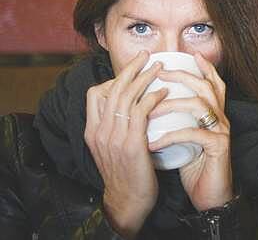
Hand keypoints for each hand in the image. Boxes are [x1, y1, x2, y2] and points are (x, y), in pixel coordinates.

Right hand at [84, 50, 168, 238]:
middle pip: (112, 89)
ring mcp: (114, 138)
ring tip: (160, 67)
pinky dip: (153, 97)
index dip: (113, 79)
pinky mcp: (131, 144)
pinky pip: (141, 112)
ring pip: (127, 96)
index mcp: (92, 131)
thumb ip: (117, 126)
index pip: (94, 94)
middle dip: (131, 68)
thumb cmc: (127, 172)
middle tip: (147, 55)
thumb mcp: (113, 147)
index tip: (132, 73)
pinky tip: (165, 92)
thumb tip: (131, 104)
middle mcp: (100, 132)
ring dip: (145, 77)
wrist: (128, 201)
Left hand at [148, 52, 233, 210]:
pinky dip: (170, 136)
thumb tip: (152, 110)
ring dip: (171, 104)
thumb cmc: (196, 169)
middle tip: (160, 73)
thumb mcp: (186, 141)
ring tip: (149, 110)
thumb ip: (178, 123)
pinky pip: (193, 133)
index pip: (213, 83)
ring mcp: (221, 131)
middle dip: (183, 76)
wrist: (211, 197)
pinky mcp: (218, 147)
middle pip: (206, 86)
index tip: (188, 55)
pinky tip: (153, 143)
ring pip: (200, 104)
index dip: (204, 68)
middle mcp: (221, 119)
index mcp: (215, 115)